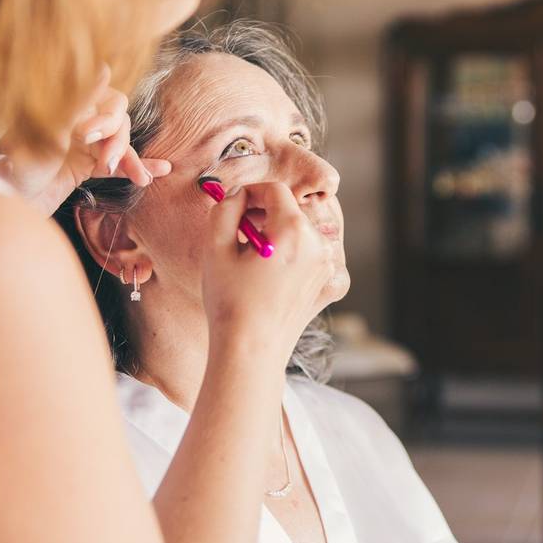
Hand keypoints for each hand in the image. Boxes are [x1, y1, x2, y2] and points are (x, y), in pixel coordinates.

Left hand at [0, 66, 171, 215]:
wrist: (6, 205)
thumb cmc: (17, 166)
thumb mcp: (48, 131)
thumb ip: (79, 100)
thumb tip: (105, 65)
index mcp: (65, 104)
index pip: (106, 97)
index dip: (105, 117)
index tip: (88, 136)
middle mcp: (76, 119)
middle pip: (118, 121)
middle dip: (116, 142)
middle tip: (103, 163)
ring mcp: (83, 143)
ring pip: (120, 142)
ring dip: (130, 159)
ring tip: (138, 179)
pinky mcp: (86, 165)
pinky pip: (118, 163)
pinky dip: (138, 166)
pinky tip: (160, 171)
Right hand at [200, 182, 335, 371]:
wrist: (251, 352)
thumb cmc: (230, 302)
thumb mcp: (216, 248)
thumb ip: (225, 210)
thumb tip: (237, 195)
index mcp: (294, 230)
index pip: (274, 190)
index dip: (250, 192)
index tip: (233, 205)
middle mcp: (317, 244)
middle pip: (289, 210)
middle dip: (263, 214)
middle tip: (237, 232)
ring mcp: (326, 265)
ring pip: (299, 232)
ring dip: (276, 234)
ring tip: (250, 257)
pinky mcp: (326, 284)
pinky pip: (308, 255)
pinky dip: (290, 255)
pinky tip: (268, 273)